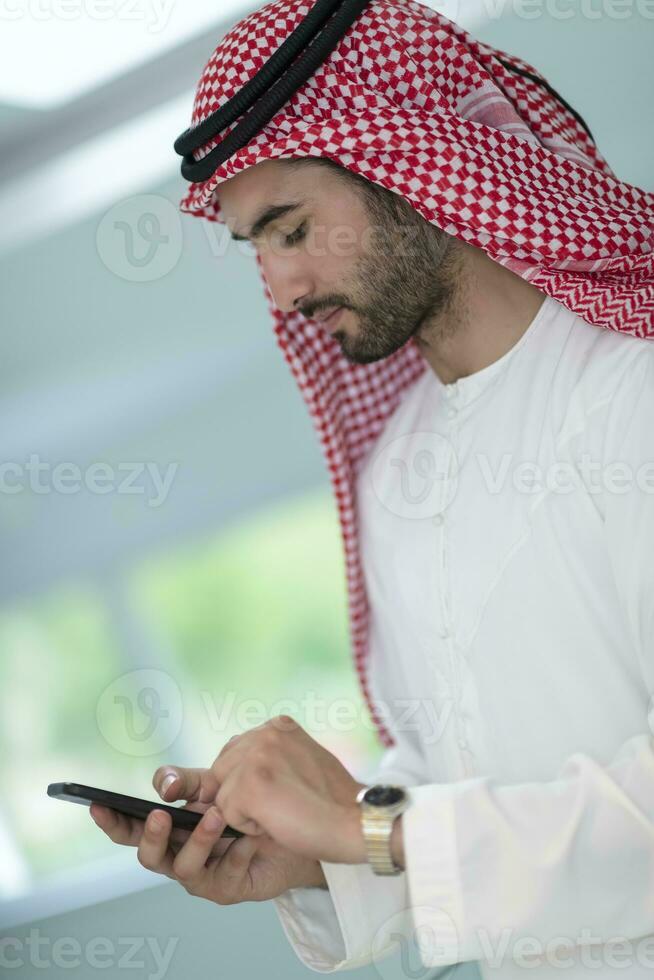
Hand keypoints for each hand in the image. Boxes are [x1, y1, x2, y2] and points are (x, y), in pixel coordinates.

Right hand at [89, 766, 326, 902]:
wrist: (287, 832)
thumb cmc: (243, 808)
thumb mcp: (214, 785)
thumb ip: (186, 783)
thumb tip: (164, 784)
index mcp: (167, 831)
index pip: (130, 828)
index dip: (111, 821)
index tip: (97, 804)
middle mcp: (177, 856)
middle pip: (149, 856)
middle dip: (150, 836)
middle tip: (159, 815)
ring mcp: (201, 877)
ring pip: (185, 867)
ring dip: (199, 839)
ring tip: (216, 815)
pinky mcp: (227, 889)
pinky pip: (227, 871)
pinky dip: (238, 849)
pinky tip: (250, 835)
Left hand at [204, 715, 368, 863]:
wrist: (356, 823)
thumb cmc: (332, 802)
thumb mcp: (300, 761)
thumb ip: (269, 758)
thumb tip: (227, 773)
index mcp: (278, 725)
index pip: (235, 751)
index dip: (245, 780)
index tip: (276, 793)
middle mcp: (265, 733)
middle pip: (222, 770)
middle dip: (241, 795)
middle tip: (281, 806)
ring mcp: (257, 757)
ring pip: (222, 795)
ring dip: (246, 813)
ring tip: (283, 812)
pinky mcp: (250, 786)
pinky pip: (226, 815)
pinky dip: (249, 828)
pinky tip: (280, 822)